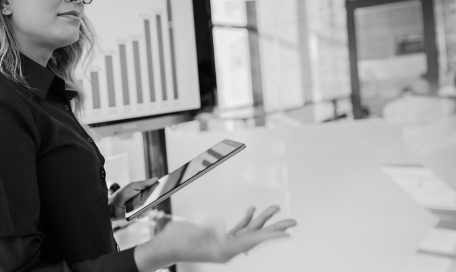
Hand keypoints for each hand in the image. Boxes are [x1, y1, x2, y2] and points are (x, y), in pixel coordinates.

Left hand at [108, 177, 158, 220]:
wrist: (112, 207)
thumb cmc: (122, 194)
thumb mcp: (131, 186)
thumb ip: (143, 183)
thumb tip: (155, 179)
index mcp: (145, 189)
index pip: (156, 187)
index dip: (162, 185)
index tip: (169, 183)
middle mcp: (146, 198)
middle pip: (156, 197)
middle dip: (160, 195)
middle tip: (161, 193)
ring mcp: (144, 206)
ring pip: (152, 206)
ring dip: (149, 205)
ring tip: (145, 203)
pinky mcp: (141, 214)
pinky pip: (145, 213)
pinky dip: (142, 212)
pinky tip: (137, 211)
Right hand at [134, 205, 295, 270]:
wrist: (164, 247)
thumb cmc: (176, 242)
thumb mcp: (193, 235)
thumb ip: (209, 230)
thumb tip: (223, 227)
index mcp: (224, 249)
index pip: (252, 240)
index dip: (270, 236)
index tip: (287, 233)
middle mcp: (228, 248)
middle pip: (256, 236)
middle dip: (274, 227)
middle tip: (293, 221)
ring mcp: (224, 243)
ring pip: (249, 230)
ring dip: (261, 219)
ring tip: (275, 208)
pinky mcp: (218, 238)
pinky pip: (238, 229)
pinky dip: (246, 219)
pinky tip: (252, 210)